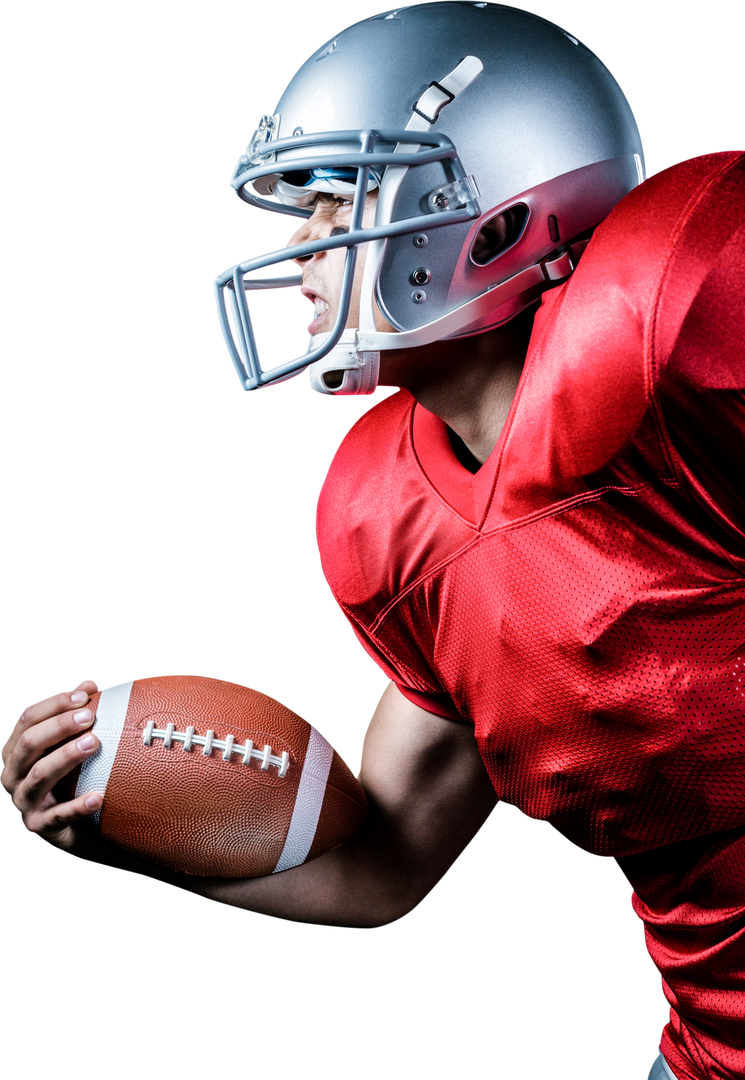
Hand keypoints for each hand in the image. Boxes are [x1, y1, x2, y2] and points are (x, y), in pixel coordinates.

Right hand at [2, 677, 103, 848]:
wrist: (70, 829)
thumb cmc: (66, 779)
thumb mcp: (64, 745)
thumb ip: (73, 715)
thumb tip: (90, 683)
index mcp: (15, 749)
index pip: (27, 718)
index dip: (54, 703)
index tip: (85, 695)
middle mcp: (12, 773)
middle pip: (29, 743)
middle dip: (58, 726)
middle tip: (89, 716)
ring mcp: (23, 801)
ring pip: (40, 775)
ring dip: (66, 757)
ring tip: (94, 743)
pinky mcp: (38, 826)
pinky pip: (58, 816)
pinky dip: (77, 806)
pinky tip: (98, 797)